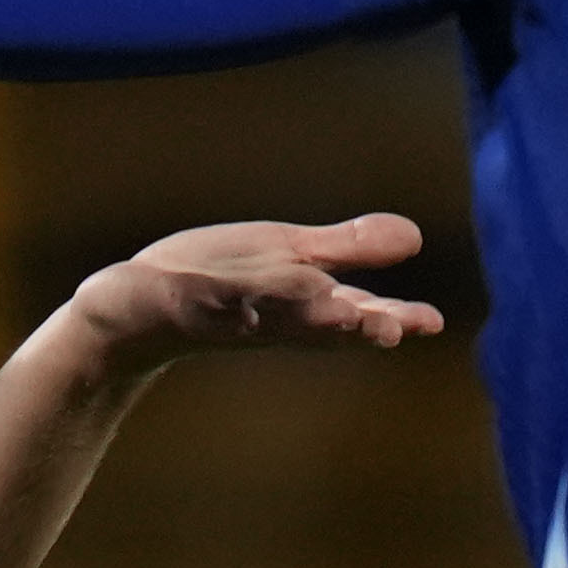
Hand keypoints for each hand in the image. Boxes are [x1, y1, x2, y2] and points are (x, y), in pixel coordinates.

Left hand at [65, 214, 443, 376]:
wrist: (137, 308)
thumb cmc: (218, 281)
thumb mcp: (289, 258)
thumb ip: (347, 250)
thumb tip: (415, 236)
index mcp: (299, 304)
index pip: (353, 315)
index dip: (389, 319)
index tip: (430, 322)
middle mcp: (269, 316)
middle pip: (317, 324)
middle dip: (353, 326)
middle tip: (391, 331)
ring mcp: (224, 314)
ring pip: (267, 316)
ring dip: (300, 313)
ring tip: (334, 307)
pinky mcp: (180, 306)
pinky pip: (205, 303)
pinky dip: (226, 301)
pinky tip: (243, 293)